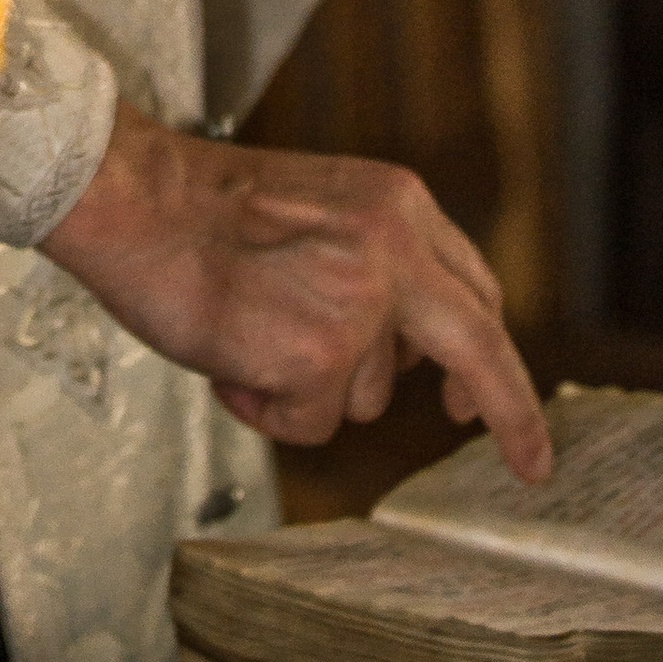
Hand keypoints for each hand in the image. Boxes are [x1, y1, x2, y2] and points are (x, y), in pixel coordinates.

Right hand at [40, 102, 549, 472]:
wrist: (132, 200)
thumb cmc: (200, 209)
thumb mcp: (320, 210)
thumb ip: (375, 264)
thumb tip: (401, 350)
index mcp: (398, 205)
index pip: (473, 290)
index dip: (490, 353)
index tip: (494, 404)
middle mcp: (395, 249)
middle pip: (478, 347)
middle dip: (508, 411)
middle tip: (530, 461)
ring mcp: (360, 304)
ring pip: (366, 395)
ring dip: (308, 387)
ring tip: (246, 336)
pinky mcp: (318, 356)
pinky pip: (309, 422)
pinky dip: (266, 408)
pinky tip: (229, 361)